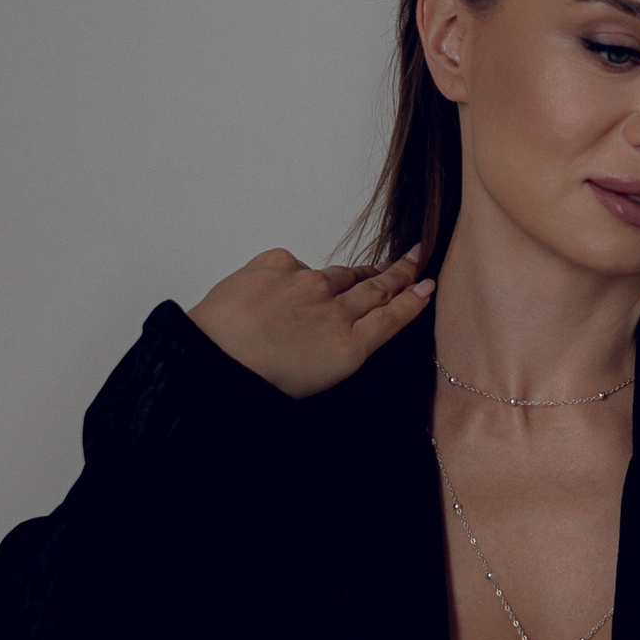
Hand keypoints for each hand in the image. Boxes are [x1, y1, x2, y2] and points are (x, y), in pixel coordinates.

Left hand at [186, 246, 433, 398]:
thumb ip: (337, 351)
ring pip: (339, 274)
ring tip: (365, 269)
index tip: (427, 285)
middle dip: (399, 272)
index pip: (391, 318)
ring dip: (354, 272)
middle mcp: (335, 311)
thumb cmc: (258, 383)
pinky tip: (283, 288)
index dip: (412, 300)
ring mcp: (307, 283)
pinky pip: (295, 265)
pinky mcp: (278, 263)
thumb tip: (343, 329)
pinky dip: (293, 276)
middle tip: (414, 256)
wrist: (213, 360)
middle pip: (376, 287)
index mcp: (348, 348)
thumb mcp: (315, 383)